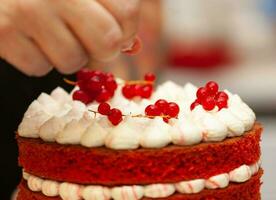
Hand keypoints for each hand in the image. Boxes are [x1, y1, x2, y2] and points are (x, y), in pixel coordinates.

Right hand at [0, 0, 140, 75]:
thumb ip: (112, 12)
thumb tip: (132, 47)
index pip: (127, 15)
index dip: (126, 32)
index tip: (117, 32)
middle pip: (107, 43)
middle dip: (101, 49)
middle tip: (85, 38)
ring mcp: (29, 10)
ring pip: (72, 61)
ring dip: (67, 54)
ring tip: (51, 33)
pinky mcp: (4, 32)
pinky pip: (39, 68)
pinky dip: (38, 59)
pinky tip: (28, 37)